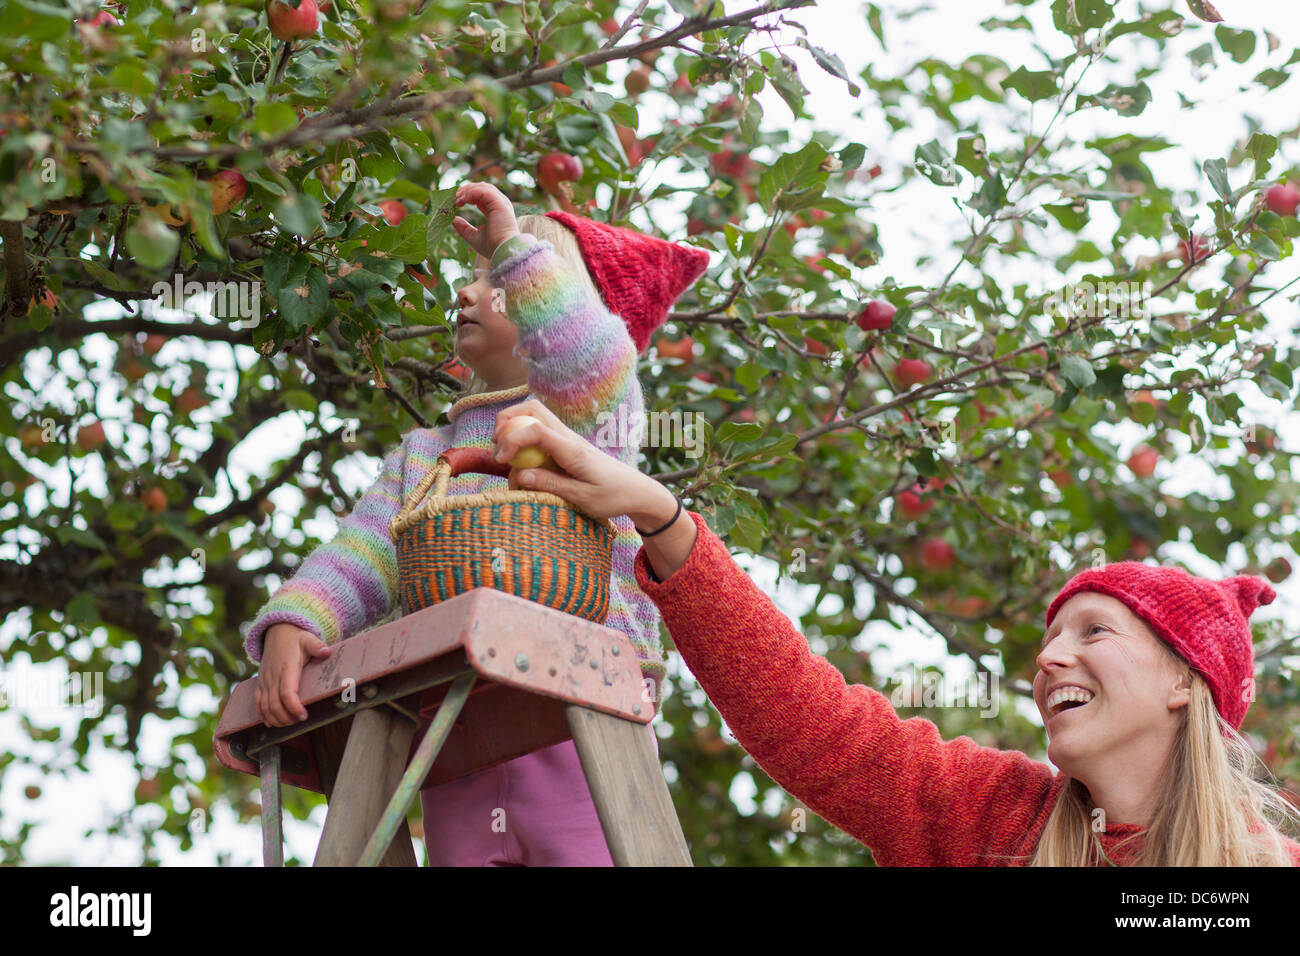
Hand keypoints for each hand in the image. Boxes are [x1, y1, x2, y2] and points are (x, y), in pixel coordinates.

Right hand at [255, 623, 333, 726]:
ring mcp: (264, 681)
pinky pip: (257, 702)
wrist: (277, 633)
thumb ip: (317, 646)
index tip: (304, 715)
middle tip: (300, 721)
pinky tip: (271, 723)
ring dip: (276, 719)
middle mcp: (272, 676)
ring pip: (265, 706)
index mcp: (286, 668)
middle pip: (275, 704)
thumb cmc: (296, 639)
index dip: (293, 707)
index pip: (286, 692)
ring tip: (290, 724)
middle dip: (286, 717)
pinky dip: (262, 715)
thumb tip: (326, 652)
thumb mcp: (308, 639)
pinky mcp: (260, 683)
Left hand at [452, 181, 520, 260]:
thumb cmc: (492, 247)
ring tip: (456, 198)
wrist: (503, 251)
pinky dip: (471, 192)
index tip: (455, 203)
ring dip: (467, 190)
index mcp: (495, 211)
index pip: (480, 197)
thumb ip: (463, 227)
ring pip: (482, 186)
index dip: (467, 197)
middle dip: (466, 190)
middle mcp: (499, 204)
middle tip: (453, 197)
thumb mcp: (473, 236)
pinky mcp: (499, 202)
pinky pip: (483, 190)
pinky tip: (462, 200)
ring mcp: (500, 202)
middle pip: (481, 188)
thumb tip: (453, 220)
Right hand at [492, 399, 671, 525]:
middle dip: (506, 421)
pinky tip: (520, 462)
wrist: (637, 491)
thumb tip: (519, 475)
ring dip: (513, 426)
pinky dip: (523, 439)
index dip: (511, 439)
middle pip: (531, 408)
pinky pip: (539, 431)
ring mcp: (567, 438)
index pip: (535, 429)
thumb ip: (551, 485)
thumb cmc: (613, 496)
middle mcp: (568, 437)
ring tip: (504, 455)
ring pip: (534, 415)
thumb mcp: (583, 498)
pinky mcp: (566, 445)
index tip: (500, 460)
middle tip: (496, 448)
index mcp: (572, 450)